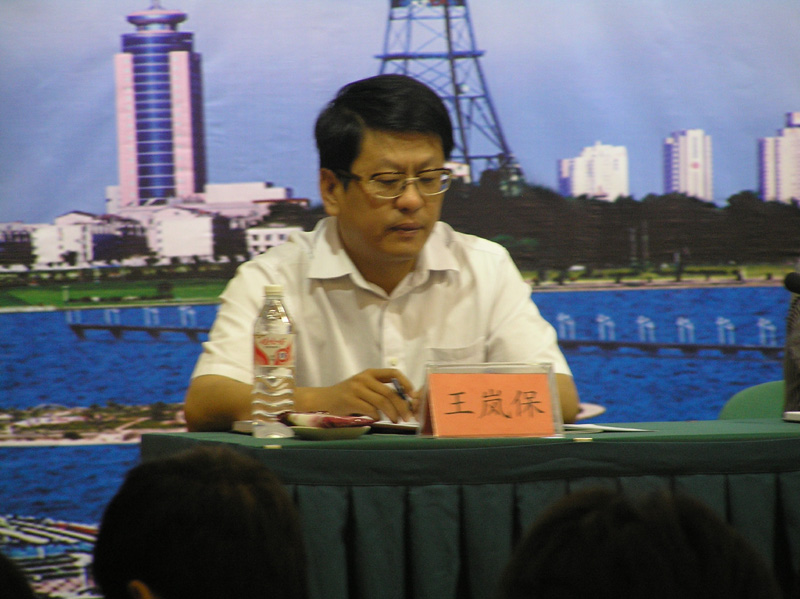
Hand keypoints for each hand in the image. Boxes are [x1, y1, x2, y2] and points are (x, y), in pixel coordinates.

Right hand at [296, 369, 415, 422]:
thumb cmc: (348, 396)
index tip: (413, 396)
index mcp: (370, 373)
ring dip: (392, 413)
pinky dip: (377, 416)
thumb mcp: (364, 387)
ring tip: (395, 421)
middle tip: (407, 417)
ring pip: (382, 401)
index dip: (406, 384)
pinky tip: (377, 419)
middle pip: (390, 392)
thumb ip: (380, 390)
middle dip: (402, 406)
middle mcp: (364, 378)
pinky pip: (370, 409)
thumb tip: (403, 403)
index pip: (393, 373)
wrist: (323, 400)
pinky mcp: (350, 400)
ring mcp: (356, 388)